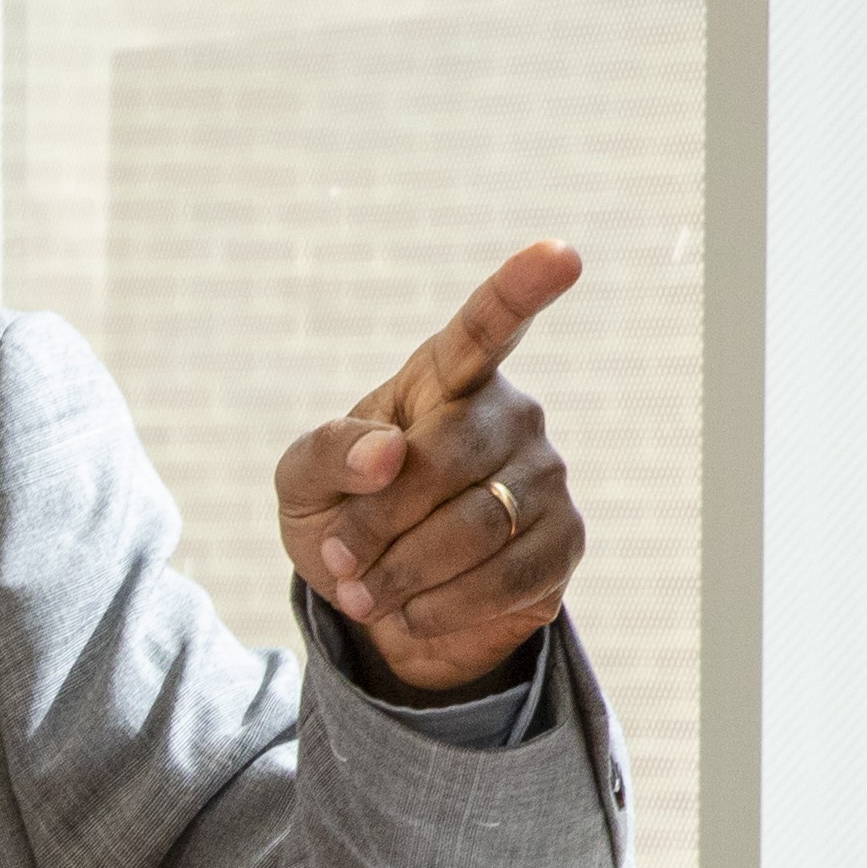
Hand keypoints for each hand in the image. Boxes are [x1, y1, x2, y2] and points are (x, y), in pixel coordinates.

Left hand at [274, 239, 590, 697]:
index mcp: (445, 378)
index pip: (486, 326)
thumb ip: (328, 452)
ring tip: (364, 592)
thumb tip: (386, 453)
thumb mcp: (303, 483)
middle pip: (446, 459)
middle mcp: (510, 413)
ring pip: (476, 527)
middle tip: (340, 560)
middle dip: (378, 522)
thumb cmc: (344, 516)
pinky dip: (438, 608)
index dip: (521, 290)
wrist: (384, 603)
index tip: (560, 255)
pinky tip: (410, 612)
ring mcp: (546, 474)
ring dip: (401, 574)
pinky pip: (503, 578)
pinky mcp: (563, 540)